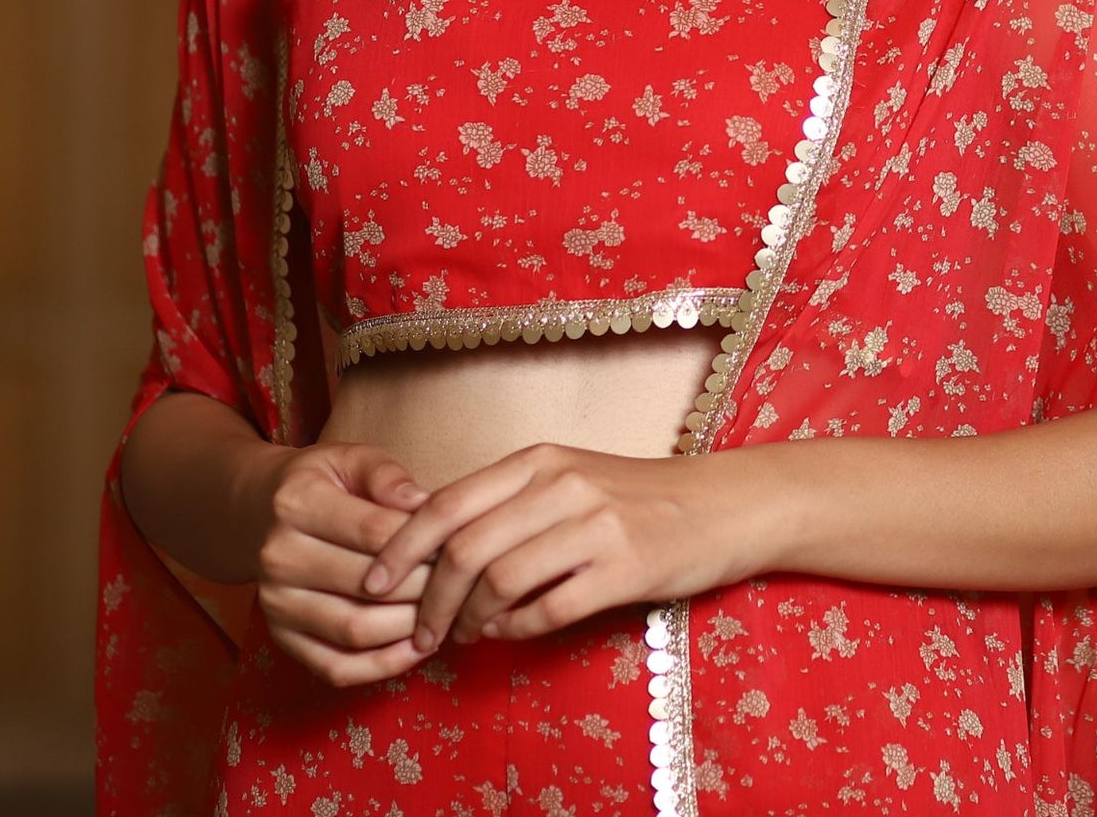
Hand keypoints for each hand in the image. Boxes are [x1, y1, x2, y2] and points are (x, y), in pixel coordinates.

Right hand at [250, 441, 434, 686]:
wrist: (259, 513)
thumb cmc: (321, 482)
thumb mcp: (349, 458)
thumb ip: (386, 475)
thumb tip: (424, 502)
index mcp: (297, 503)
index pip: (375, 532)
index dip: (424, 542)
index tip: (458, 544)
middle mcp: (279, 557)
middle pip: (368, 585)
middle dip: (424, 588)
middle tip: (462, 585)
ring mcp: (276, 604)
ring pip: (354, 630)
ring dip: (408, 630)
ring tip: (445, 615)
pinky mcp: (281, 639)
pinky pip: (336, 667)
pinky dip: (381, 667)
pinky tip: (415, 649)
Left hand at [360, 442, 774, 650]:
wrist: (723, 504)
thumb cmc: (637, 495)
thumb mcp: (569, 477)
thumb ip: (510, 502)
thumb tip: (437, 547)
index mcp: (539, 459)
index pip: (448, 501)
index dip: (402, 547)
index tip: (374, 583)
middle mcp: (561, 484)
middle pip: (465, 547)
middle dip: (428, 600)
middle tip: (418, 633)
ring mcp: (595, 525)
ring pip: (500, 581)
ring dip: (469, 620)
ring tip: (463, 637)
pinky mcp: (624, 568)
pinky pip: (549, 609)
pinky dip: (516, 630)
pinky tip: (508, 635)